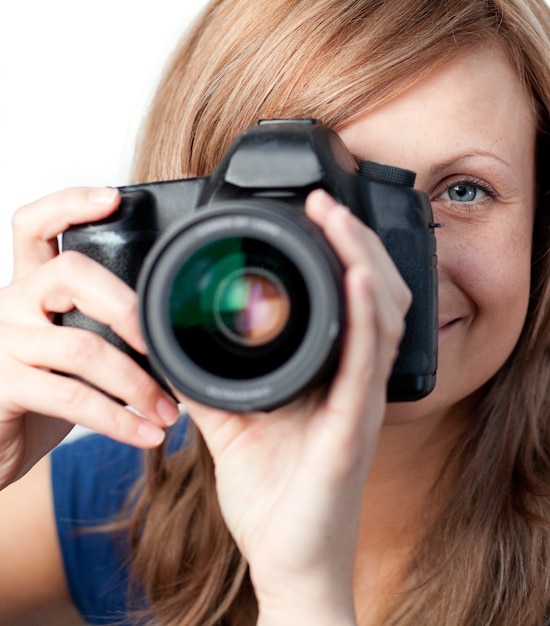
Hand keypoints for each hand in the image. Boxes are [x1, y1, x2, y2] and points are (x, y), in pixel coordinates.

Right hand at [0, 188, 178, 488]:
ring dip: (137, 382)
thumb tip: (164, 330)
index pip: (35, 226)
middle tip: (161, 342)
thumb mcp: (64, 349)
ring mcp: (3, 343)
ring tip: (168, 408)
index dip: (69, 204)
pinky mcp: (2, 384)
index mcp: (28, 288)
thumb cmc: (37, 392)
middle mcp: (10, 304)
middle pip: (70, 273)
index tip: (112, 198)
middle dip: (128, 307)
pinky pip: (72, 396)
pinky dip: (118, 418)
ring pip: (82, 346)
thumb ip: (96, 327)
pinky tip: (145, 432)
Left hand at [183, 190, 411, 624]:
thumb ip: (208, 380)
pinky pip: (368, 362)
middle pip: (376, 295)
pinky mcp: (354, 430)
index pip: (351, 302)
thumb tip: (173, 341)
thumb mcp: (232, 424)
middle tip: (327, 203)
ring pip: (383, 316)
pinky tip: (356, 279)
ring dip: (363, 262)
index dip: (341, 253)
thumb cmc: (274, 497)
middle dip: (355, 242)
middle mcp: (355, 383)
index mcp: (332, 378)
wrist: (288, 560)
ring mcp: (361, 404)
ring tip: (339, 222)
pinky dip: (365, 315)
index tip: (313, 215)